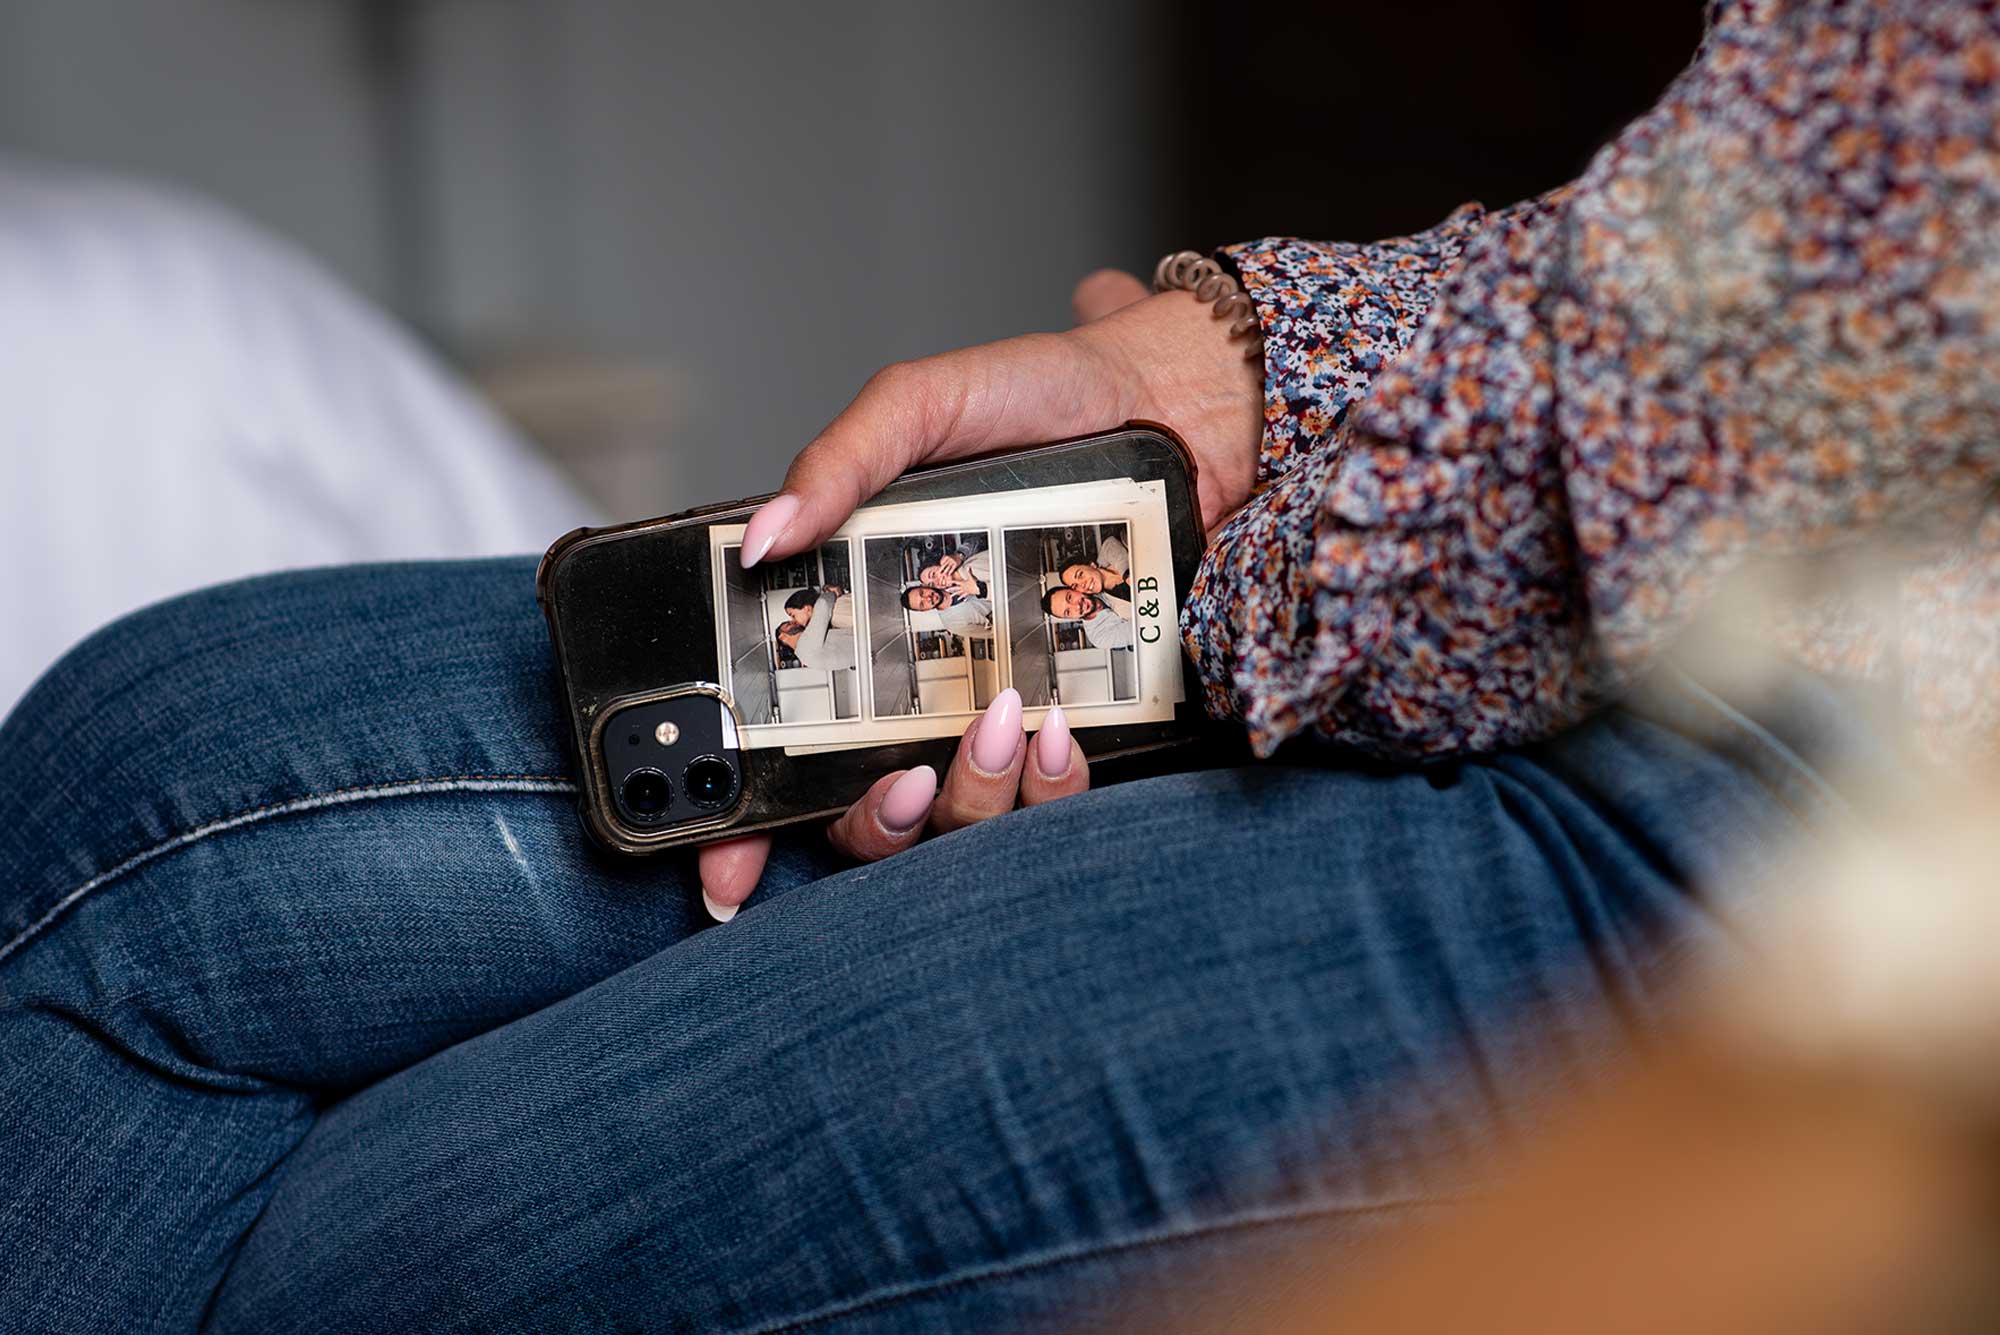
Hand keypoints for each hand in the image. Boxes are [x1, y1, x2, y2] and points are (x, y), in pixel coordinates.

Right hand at [698, 268, 1257, 917]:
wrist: (1184, 400)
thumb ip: (839, 461)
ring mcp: (1009, 720)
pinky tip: (1060, 728)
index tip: (727, 871)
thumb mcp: (924, 406)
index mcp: (865, 626)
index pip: (783, 751)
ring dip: (975, 798)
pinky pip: (1058, 806)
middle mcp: (929, 692)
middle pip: (870, 821)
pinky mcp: (1093, 731)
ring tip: (1002, 722)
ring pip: (964, 830)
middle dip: (875, 827)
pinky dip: (1053, 783)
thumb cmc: (1050, 398)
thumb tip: (761, 537)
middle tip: (904, 782)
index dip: (742, 828)